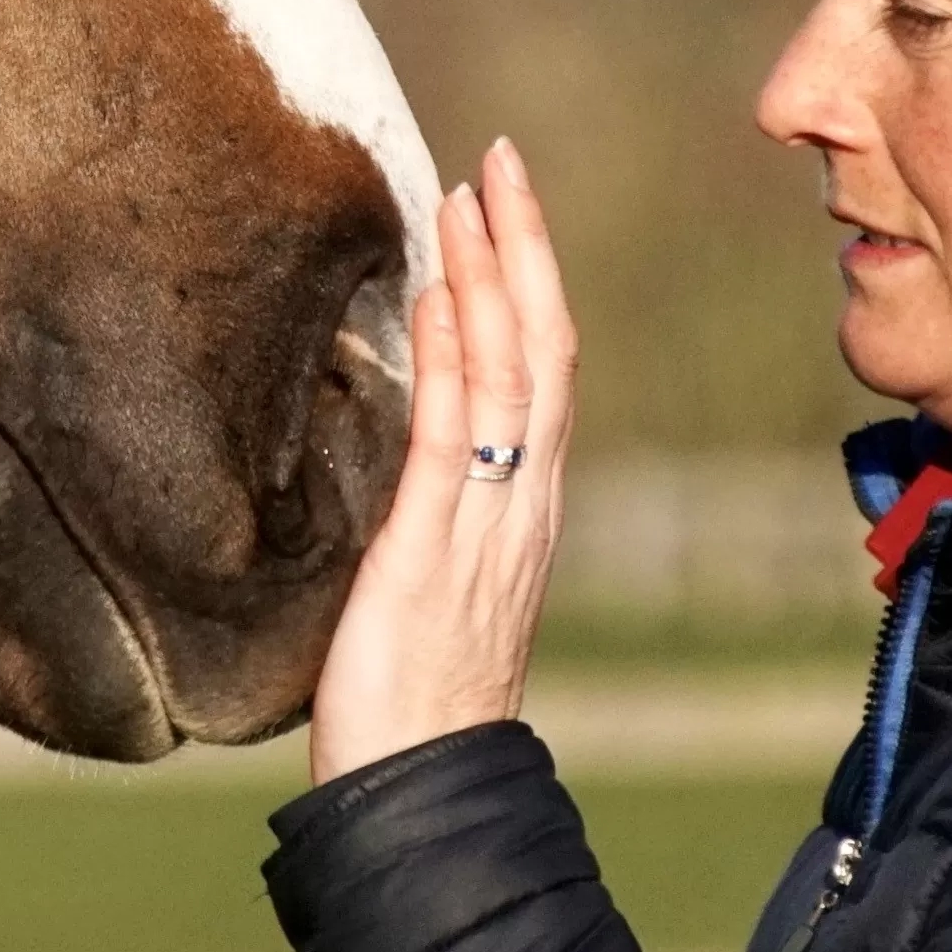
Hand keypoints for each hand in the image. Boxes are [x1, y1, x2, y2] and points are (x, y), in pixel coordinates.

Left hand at [307, 136, 581, 783]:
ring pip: (509, 378)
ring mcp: (483, 527)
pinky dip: (448, 360)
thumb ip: (434, 506)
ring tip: (467, 195)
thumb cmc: (414, 693)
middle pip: (542, 351)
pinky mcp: (431, 555)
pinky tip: (435, 298)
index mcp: (520, 507)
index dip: (528, 280)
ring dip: (490, 279)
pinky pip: (449, 440)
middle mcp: (519, 505)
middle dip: (524, 250)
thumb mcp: (432, 576)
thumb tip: (409, 431)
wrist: (425, 790)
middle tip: (499, 160)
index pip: (540, 369)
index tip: (502, 199)